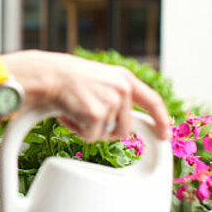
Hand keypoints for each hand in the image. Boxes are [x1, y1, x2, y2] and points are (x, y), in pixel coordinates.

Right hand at [5, 51, 171, 142]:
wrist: (47, 74)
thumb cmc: (65, 77)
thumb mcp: (99, 79)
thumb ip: (114, 95)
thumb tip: (122, 121)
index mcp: (124, 78)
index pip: (153, 102)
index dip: (161, 121)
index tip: (164, 135)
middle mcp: (122, 90)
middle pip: (124, 129)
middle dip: (105, 129)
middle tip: (86, 117)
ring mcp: (111, 102)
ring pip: (107, 135)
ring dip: (90, 129)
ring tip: (76, 111)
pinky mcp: (97, 115)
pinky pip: (91, 137)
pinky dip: (77, 130)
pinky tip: (68, 114)